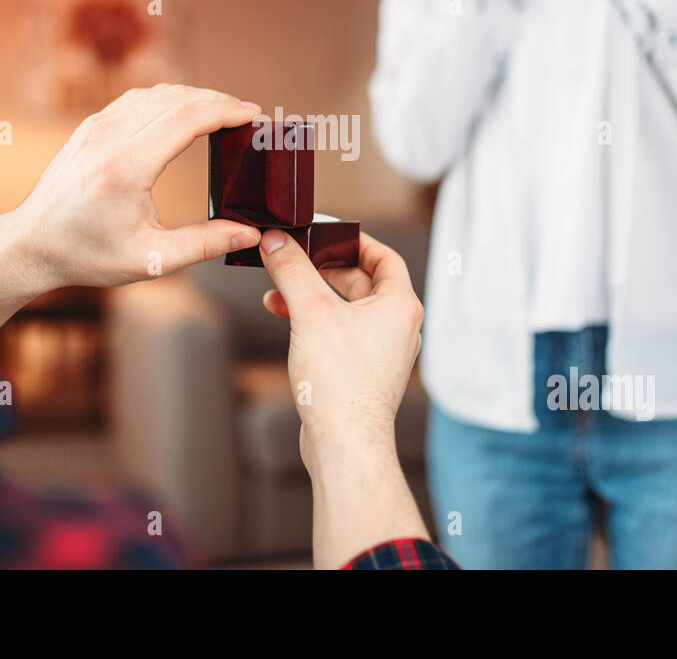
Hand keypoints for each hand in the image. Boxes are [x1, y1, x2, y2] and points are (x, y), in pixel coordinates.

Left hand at [9, 83, 263, 290]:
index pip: (186, 118)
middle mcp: (109, 137)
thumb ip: (204, 245)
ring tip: (224, 113)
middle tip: (248, 115)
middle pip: (176, 98)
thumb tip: (250, 234)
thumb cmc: (88, 255)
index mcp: (126, 166)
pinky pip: (138, 99)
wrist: (32, 244)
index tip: (254, 114)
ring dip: (195, 97)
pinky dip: (169, 99)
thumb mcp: (151, 260)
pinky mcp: (91, 126)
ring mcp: (97, 127)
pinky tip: (187, 113)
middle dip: (218, 101)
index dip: (226, 111)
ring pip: (157, 93)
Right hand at [258, 230, 431, 567]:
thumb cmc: (341, 381)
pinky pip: (340, 334)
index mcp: (400, 305)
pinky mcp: (363, 373)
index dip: (354, 240)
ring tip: (277, 291)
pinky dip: (315, 322)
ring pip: (347, 309)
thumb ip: (292, 270)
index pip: (383, 257)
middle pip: (361, 282)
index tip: (326, 233)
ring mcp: (382, 352)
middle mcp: (398, 327)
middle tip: (293, 258)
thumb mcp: (311, 311)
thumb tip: (275, 241)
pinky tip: (285, 320)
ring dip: (313, 296)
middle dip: (322, 269)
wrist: (344, 443)